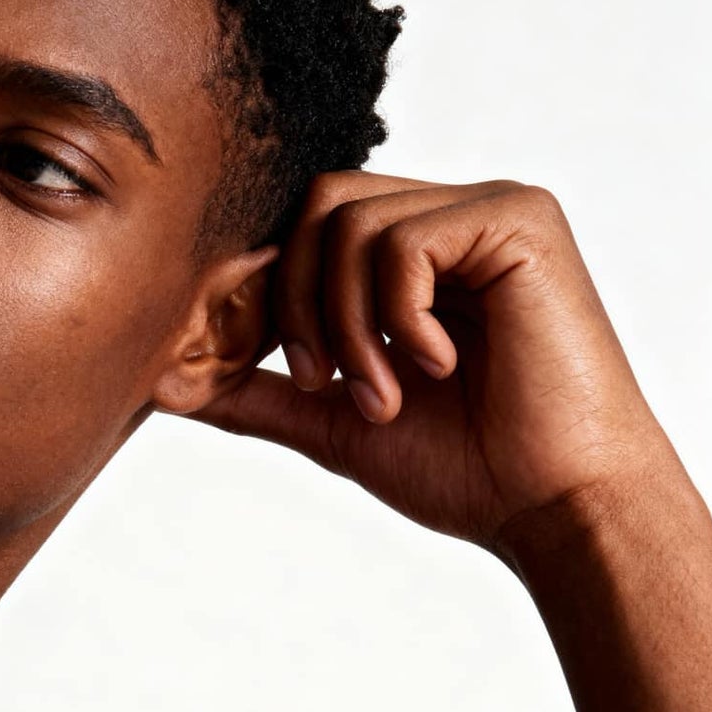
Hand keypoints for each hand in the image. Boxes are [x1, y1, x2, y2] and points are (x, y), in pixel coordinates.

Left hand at [186, 172, 680, 563]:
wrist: (549, 505)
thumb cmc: (463, 469)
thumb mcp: (332, 424)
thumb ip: (257, 392)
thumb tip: (162, 379)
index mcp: (409, 256)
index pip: (305, 227)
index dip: (265, 286)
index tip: (257, 362)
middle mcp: (448, 217)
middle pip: (317, 206)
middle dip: (296, 303)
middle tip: (327, 385)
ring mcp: (486, 211)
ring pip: (351, 222)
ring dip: (347, 325)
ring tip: (385, 394)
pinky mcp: (520, 221)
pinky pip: (404, 241)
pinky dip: (397, 317)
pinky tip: (437, 365)